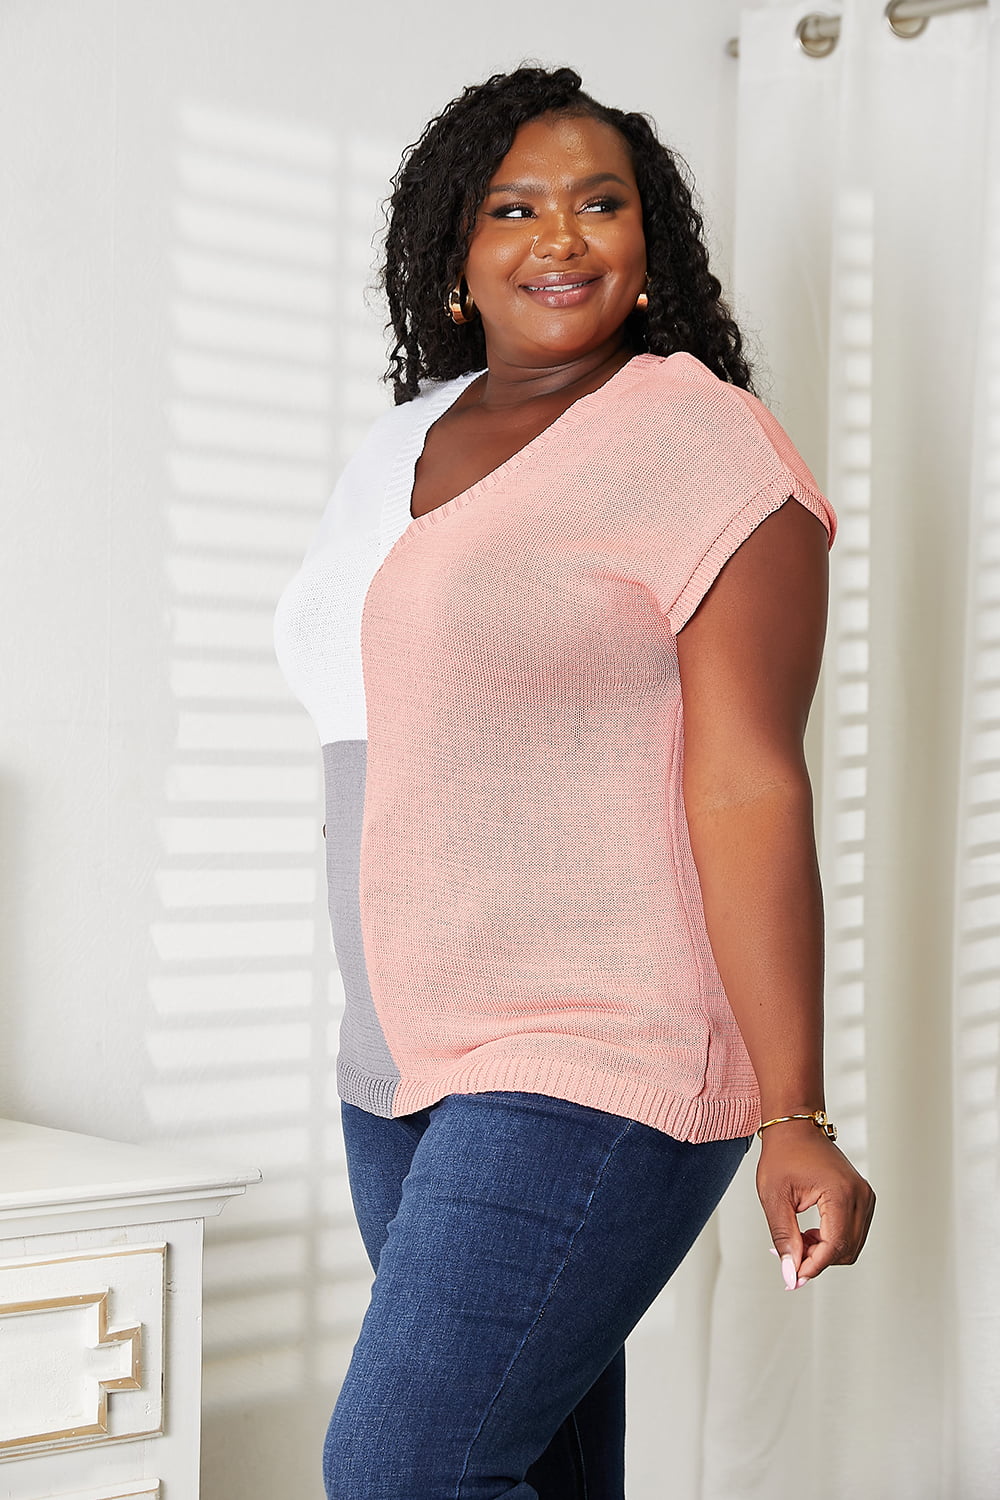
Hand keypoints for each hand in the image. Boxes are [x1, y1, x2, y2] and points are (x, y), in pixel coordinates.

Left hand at [756, 1123, 874, 1288]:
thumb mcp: (774, 1198)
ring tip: (798, 1239)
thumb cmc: (782, 1155)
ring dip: (825, 1252)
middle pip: (846, 1250)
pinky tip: (810, 1233)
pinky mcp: (863, 1198)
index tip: (793, 1278)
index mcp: (841, 1193)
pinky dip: (832, 1241)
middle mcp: (860, 1195)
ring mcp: (865, 1196)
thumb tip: (791, 1274)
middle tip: (790, 1254)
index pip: (834, 1246)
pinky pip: (853, 1233)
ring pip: (851, 1246)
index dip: (813, 1266)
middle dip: (818, 1260)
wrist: (795, 1127)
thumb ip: (784, 1238)